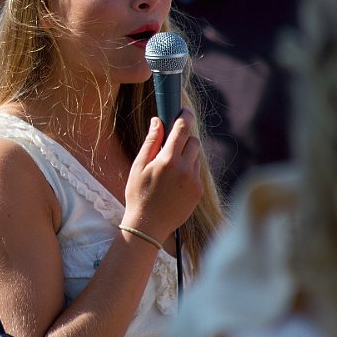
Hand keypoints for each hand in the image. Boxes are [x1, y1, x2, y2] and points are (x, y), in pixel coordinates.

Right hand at [122, 108, 202, 241]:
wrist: (148, 225)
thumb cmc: (138, 194)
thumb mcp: (138, 166)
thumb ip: (151, 142)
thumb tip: (157, 121)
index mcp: (168, 160)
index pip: (182, 130)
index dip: (184, 117)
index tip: (183, 111)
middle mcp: (185, 169)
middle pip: (193, 141)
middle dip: (184, 138)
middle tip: (170, 145)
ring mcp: (194, 181)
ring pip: (196, 157)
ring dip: (186, 155)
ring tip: (169, 168)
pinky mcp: (198, 192)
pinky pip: (196, 172)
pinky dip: (188, 170)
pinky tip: (173, 182)